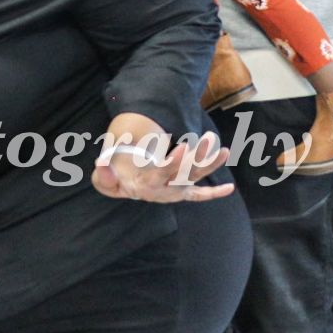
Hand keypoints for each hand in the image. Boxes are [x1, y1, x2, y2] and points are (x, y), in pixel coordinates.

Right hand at [92, 113, 233, 203]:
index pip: (162, 174)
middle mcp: (165, 190)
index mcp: (146, 187)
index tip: (184, 147)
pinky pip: (200, 195)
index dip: (174, 162)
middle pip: (183, 173)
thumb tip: (102, 163)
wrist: (125, 188)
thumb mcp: (103, 180)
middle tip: (208, 138)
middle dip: (198, 156)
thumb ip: (103, 176)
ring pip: (194, 177)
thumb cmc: (115, 180)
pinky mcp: (182, 192)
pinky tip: (229, 188)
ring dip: (210, 164)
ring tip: (224, 149)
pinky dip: (214, 193)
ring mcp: (175, 191)